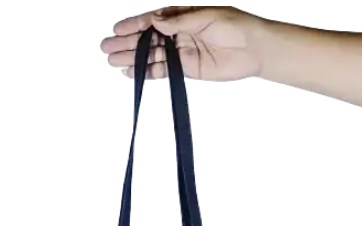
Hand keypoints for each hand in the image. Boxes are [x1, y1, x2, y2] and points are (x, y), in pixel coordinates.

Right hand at [99, 6, 266, 81]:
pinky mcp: (187, 69)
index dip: (134, 25)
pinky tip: (131, 74)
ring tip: (112, 62)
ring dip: (132, 59)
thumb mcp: (208, 17)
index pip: (153, 20)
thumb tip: (155, 21)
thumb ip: (180, 22)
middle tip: (105, 49)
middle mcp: (178, 33)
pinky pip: (163, 71)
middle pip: (147, 38)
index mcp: (182, 16)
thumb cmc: (236, 27)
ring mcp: (181, 52)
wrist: (256, 50)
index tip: (116, 30)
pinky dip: (148, 73)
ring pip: (152, 56)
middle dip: (126, 43)